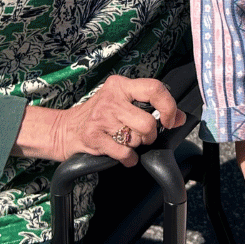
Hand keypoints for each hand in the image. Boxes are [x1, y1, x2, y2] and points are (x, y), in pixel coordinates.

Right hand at [47, 75, 184, 165]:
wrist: (64, 129)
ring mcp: (101, 117)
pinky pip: (125, 154)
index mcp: (120, 85)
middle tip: (141, 135)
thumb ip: (150, 106)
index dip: (168, 106)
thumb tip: (180, 117)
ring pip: (137, 139)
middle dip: (149, 136)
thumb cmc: (99, 115)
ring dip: (136, 146)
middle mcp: (111, 98)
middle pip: (148, 123)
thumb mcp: (122, 102)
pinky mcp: (94, 137)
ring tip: (124, 140)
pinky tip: (121, 154)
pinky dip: (128, 159)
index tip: (169, 120)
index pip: (154, 88)